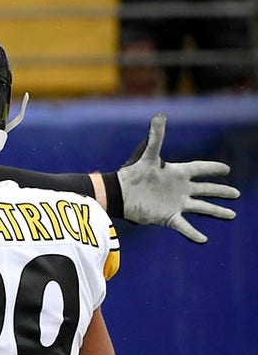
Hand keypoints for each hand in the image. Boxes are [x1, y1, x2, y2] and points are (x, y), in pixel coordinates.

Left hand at [117, 113, 238, 242]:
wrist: (119, 196)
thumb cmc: (133, 174)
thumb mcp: (148, 155)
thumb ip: (156, 136)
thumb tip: (160, 115)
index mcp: (176, 173)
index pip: (199, 169)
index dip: (212, 168)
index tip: (226, 169)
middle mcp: (178, 189)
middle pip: (205, 190)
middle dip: (220, 191)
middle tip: (236, 194)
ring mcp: (175, 204)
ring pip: (201, 208)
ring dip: (216, 212)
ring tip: (231, 215)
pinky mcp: (168, 217)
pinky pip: (184, 226)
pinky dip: (193, 233)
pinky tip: (203, 239)